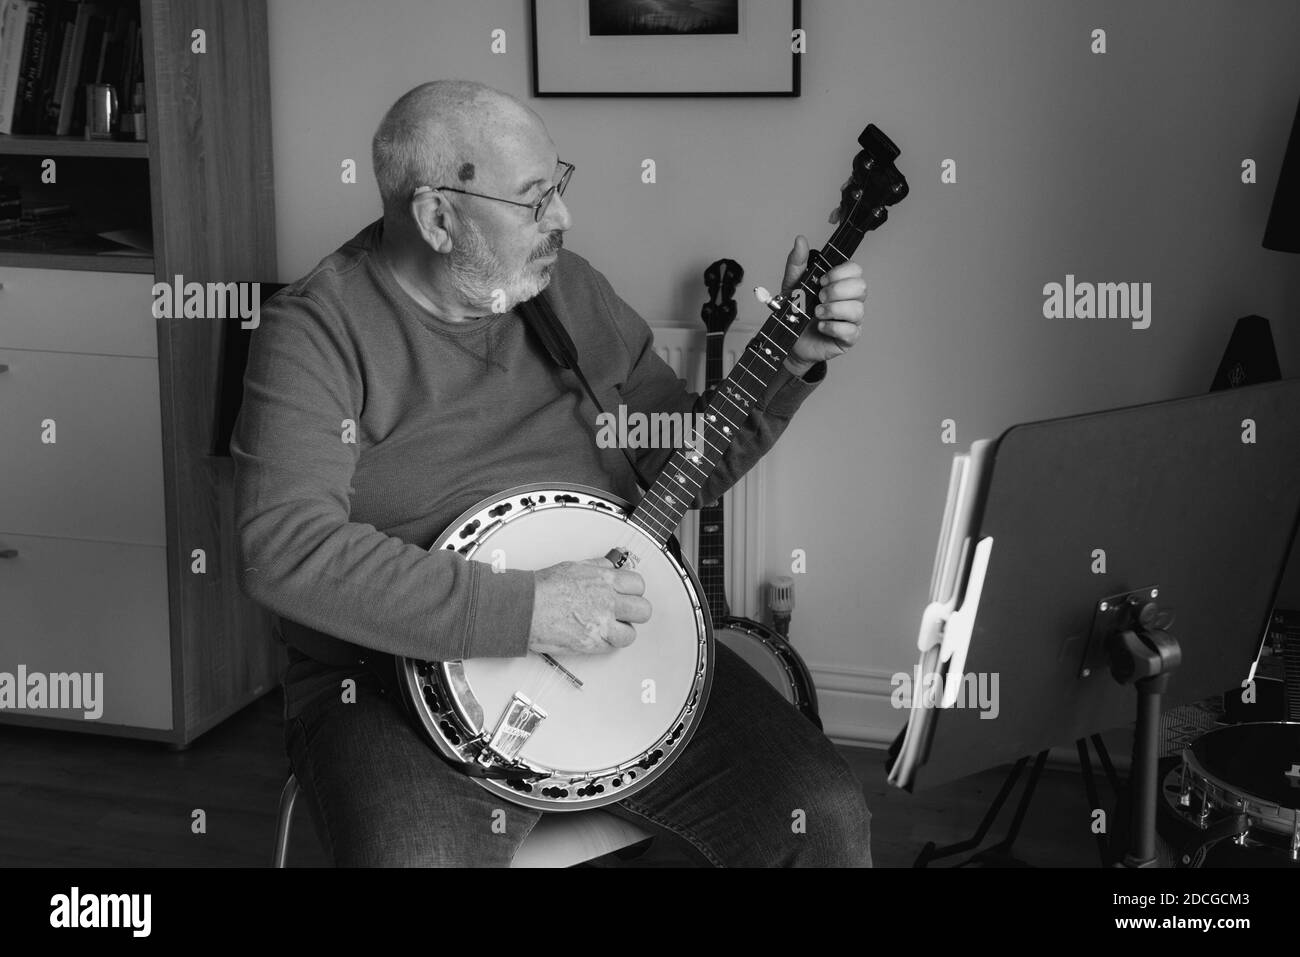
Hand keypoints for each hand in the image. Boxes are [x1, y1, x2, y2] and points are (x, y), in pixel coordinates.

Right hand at [528, 556, 650, 655]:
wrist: (524, 608)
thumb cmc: (542, 588)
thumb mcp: (573, 566)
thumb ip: (596, 567)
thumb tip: (609, 565)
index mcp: (604, 579)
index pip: (638, 585)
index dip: (634, 591)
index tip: (628, 594)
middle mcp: (607, 601)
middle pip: (643, 610)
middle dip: (635, 612)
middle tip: (625, 613)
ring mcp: (602, 624)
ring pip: (631, 634)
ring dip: (623, 631)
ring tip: (611, 628)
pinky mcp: (592, 643)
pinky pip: (613, 647)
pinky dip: (607, 644)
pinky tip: (597, 636)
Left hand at [779, 234, 865, 374]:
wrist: (789, 341)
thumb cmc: (795, 314)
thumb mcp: (792, 285)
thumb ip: (797, 263)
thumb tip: (800, 240)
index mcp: (840, 284)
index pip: (855, 270)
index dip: (839, 273)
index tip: (821, 281)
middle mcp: (849, 300)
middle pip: (861, 287)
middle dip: (837, 291)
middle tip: (819, 298)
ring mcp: (851, 320)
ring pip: (858, 309)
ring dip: (833, 309)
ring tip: (817, 313)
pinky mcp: (848, 338)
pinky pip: (851, 330)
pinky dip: (833, 327)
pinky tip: (821, 327)